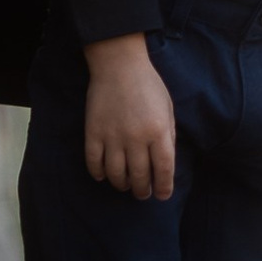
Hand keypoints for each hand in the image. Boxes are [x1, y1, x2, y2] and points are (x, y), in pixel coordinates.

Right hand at [82, 35, 176, 199]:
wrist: (118, 65)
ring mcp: (113, 136)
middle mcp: (136, 137)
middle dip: (142, 190)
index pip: (164, 169)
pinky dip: (98, 174)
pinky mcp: (93, 133)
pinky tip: (103, 176)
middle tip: (143, 194)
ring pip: (116, 175)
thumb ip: (168, 136)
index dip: (164, 187)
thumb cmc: (148, 85)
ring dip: (122, 185)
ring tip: (125, 186)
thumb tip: (164, 164)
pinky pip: (94, 163)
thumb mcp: (167, 108)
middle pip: (140, 176)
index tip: (162, 195)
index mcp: (159, 130)